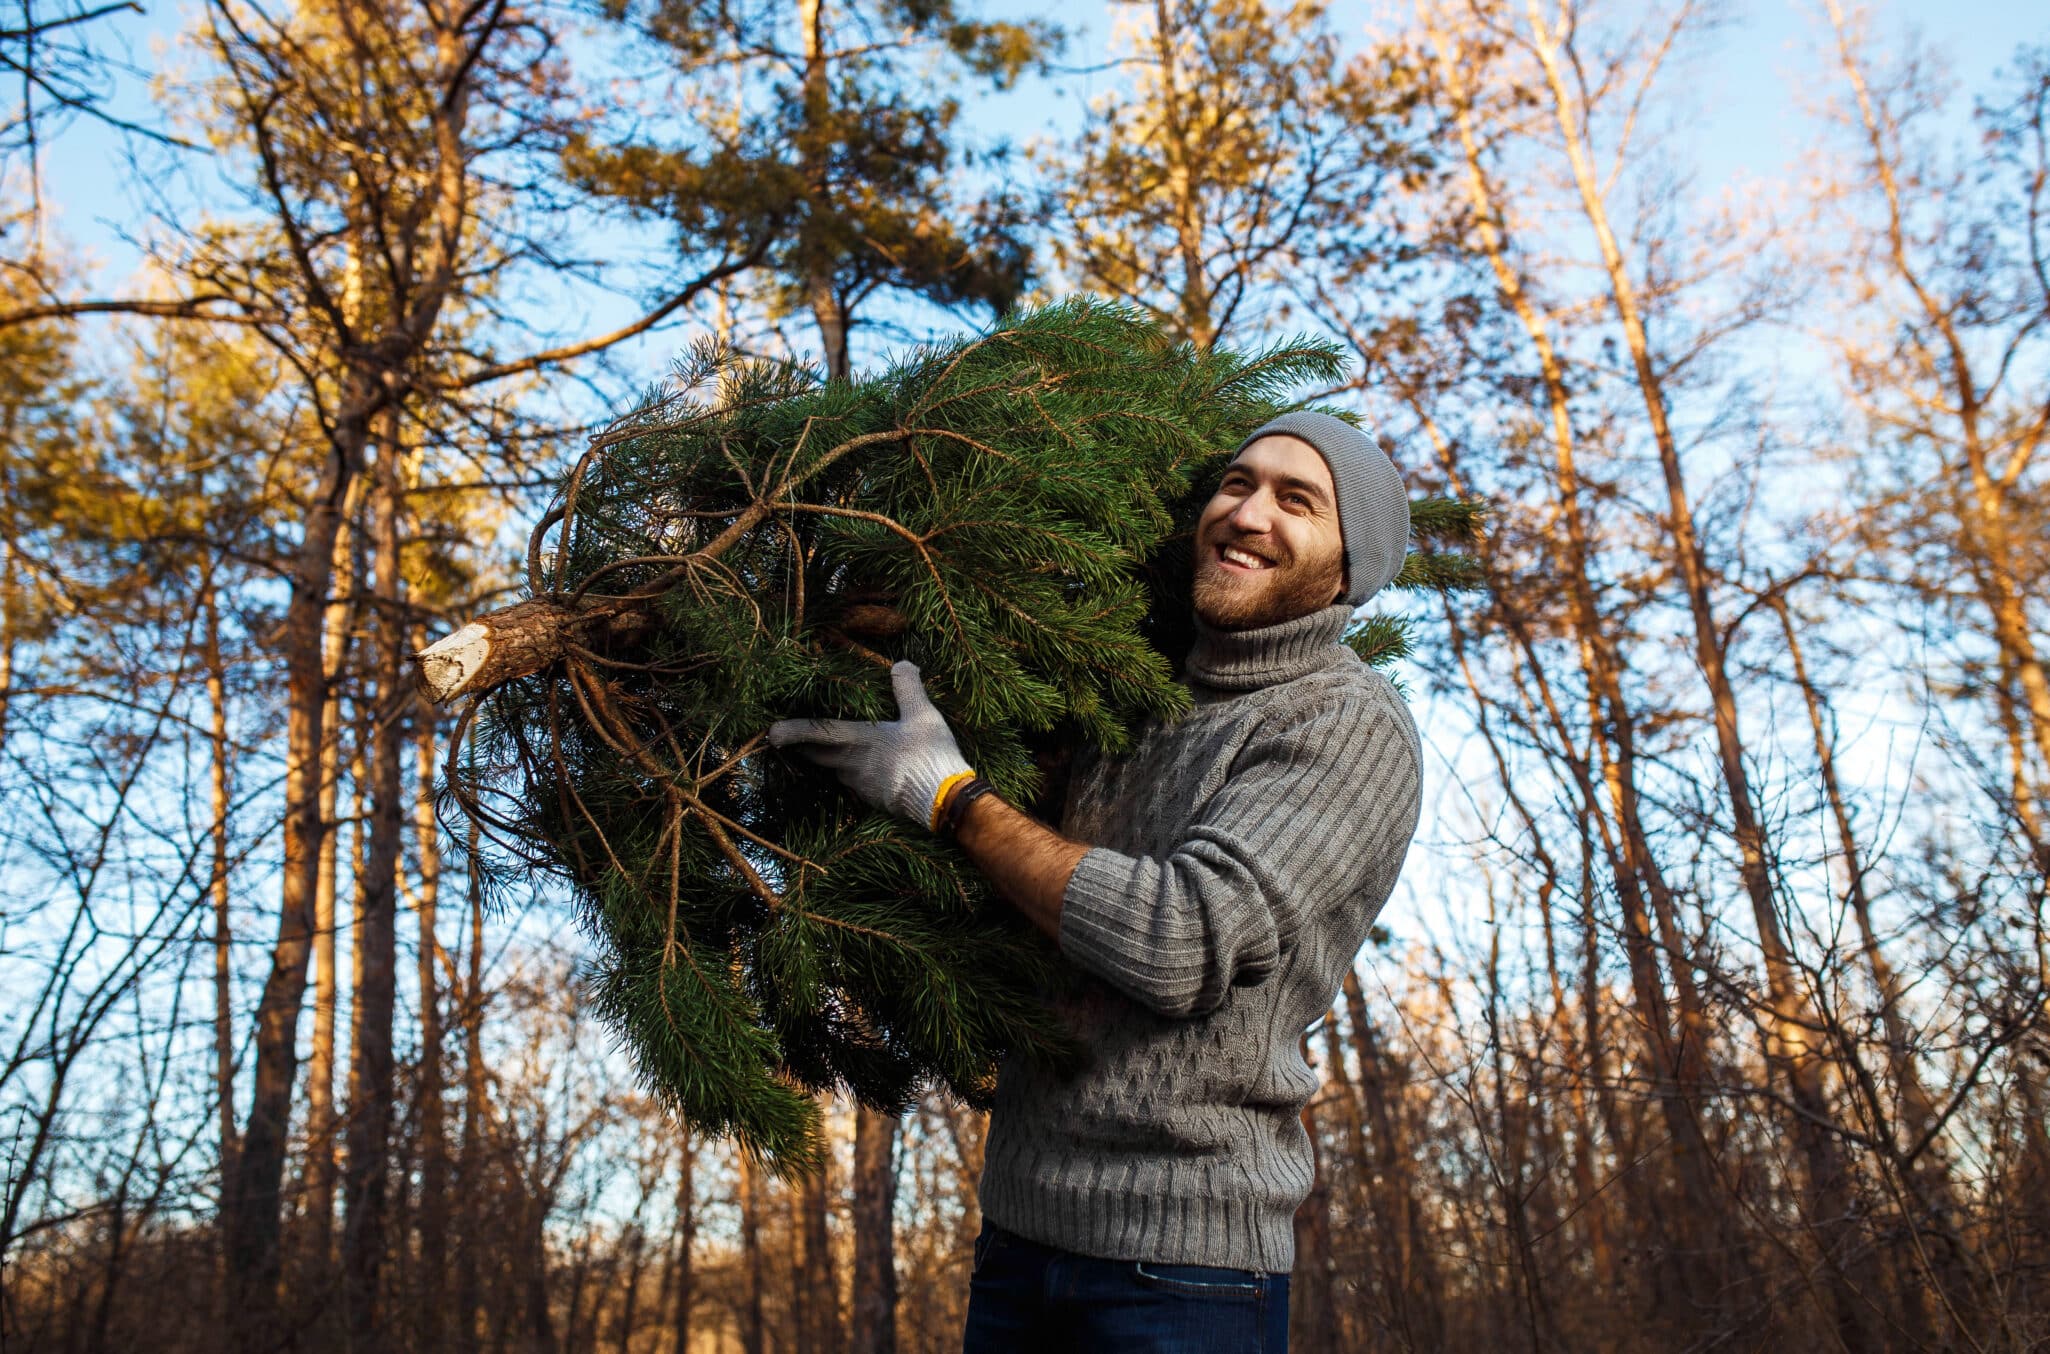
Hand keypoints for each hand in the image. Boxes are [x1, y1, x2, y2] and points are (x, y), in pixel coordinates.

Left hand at [767, 661, 972, 828]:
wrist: (944, 801)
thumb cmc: (930, 755)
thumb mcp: (923, 715)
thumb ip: (908, 689)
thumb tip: (901, 664)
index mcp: (858, 739)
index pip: (816, 732)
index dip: (792, 731)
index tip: (771, 732)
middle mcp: (851, 764)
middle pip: (816, 756)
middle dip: (804, 747)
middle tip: (795, 739)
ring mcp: (860, 785)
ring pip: (835, 770)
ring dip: (831, 760)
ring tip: (837, 749)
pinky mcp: (872, 800)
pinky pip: (854, 784)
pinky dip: (853, 774)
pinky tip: (868, 768)